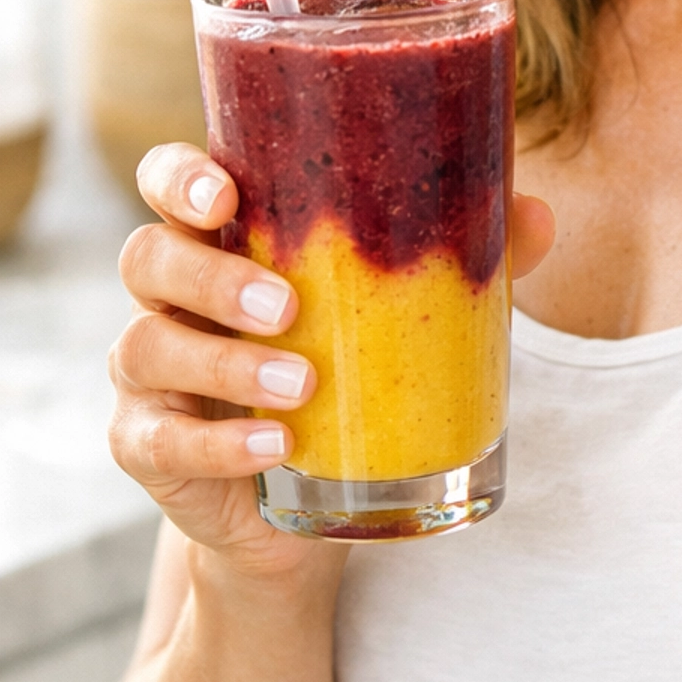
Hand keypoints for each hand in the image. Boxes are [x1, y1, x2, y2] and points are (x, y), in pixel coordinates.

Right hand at [108, 142, 555, 575]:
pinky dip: (219, 445)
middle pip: (148, 257)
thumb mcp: (404, 310)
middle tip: (287, 305)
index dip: (180, 178)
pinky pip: (160, 442)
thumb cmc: (351, 371)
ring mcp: (149, 376)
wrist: (309, 504)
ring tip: (302, 383)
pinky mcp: (149, 449)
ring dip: (223, 364)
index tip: (224, 195)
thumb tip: (536, 217)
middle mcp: (170, 296)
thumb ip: (462, 259)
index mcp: (226, 240)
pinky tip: (275, 448)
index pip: (168, 182)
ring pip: (145, 347)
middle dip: (212, 276)